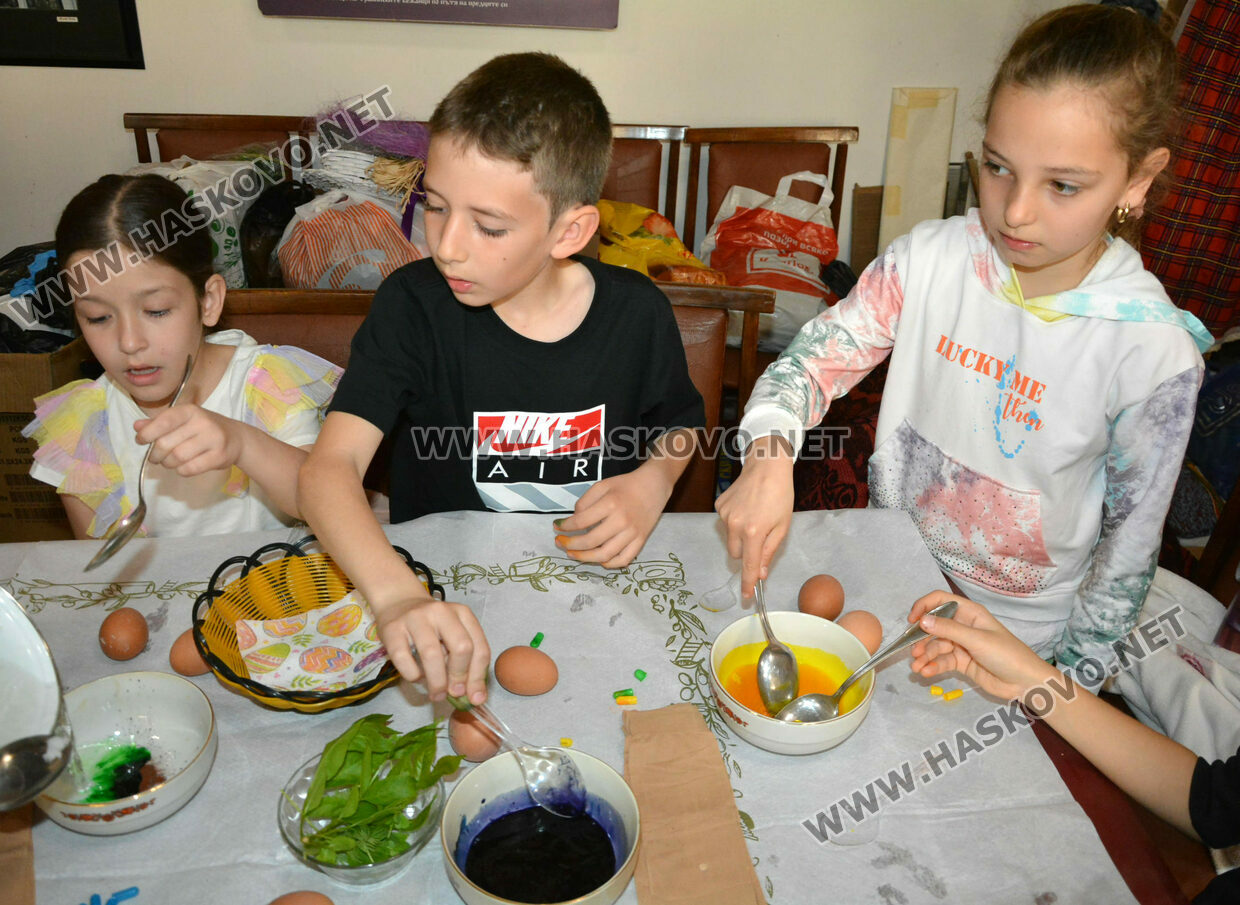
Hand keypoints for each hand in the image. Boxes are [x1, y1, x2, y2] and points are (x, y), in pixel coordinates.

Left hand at [134, 405, 240, 475]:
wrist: (237, 438)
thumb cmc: (203, 428)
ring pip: (177, 458)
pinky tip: (183, 467)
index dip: (147, 434)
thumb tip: (137, 427)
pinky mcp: (219, 456)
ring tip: (170, 462)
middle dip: (155, 455)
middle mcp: (202, 422)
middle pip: (166, 444)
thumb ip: (159, 423)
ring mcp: (213, 439)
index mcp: (190, 410)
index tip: (141, 441)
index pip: (163, 422)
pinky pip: (189, 469)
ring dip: (168, 464)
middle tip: (156, 458)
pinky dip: (181, 471)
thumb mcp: (182, 420)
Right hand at [372, 595, 489, 703]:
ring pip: (432, 654)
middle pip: (461, 648)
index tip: (475, 698)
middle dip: (459, 677)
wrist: (398, 602)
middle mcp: (441, 612)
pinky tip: (417, 678)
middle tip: (454, 693)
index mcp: (462, 613)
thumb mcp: (452, 635)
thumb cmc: (431, 626)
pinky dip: (413, 675)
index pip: (479, 648)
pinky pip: (404, 659)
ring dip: (437, 682)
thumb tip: (475, 696)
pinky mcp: (393, 629)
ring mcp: (416, 618)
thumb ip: (465, 661)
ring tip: (437, 694)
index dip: (478, 677)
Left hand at [555, 465, 668, 567]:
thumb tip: (574, 520)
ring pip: (605, 555)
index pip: (581, 521)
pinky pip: (624, 560)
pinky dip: (609, 564)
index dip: (565, 526)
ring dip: (584, 557)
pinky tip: (598, 560)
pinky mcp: (641, 541)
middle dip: (570, 544)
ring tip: (573, 554)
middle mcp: (621, 521)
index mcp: (610, 504)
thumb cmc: (625, 485)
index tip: (557, 527)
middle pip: (590, 541)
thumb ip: (585, 501)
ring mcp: (632, 533)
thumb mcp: (602, 485)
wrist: (654, 486)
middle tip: (560, 543)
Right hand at [714, 436, 794, 597]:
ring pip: (730, 539)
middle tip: (761, 537)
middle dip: (747, 552)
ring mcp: (724, 515)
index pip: (748, 565)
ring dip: (741, 536)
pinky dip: (735, 522)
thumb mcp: (782, 526)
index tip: (746, 597)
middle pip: (736, 554)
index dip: (747, 583)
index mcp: (753, 532)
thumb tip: (759, 572)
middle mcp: (735, 525)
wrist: (766, 466)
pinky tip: (746, 507)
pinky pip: (726, 523)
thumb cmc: (780, 496)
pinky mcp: (719, 506)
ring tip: (755, 516)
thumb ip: (769, 551)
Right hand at [907, 591, 1058, 700]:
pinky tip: (926, 672)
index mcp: (969, 613)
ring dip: (925, 656)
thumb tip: (922, 621)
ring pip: (936, 647)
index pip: (941, 601)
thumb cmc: (1006, 654)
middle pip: (934, 627)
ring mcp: (962, 645)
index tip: (912, 620)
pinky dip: (932, 666)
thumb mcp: (976, 639)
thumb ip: (948, 630)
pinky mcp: (962, 663)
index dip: (924, 607)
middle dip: (921, 639)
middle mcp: (963, 626)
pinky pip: (942, 661)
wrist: (1025, 682)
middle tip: (912, 651)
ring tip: (917, 668)